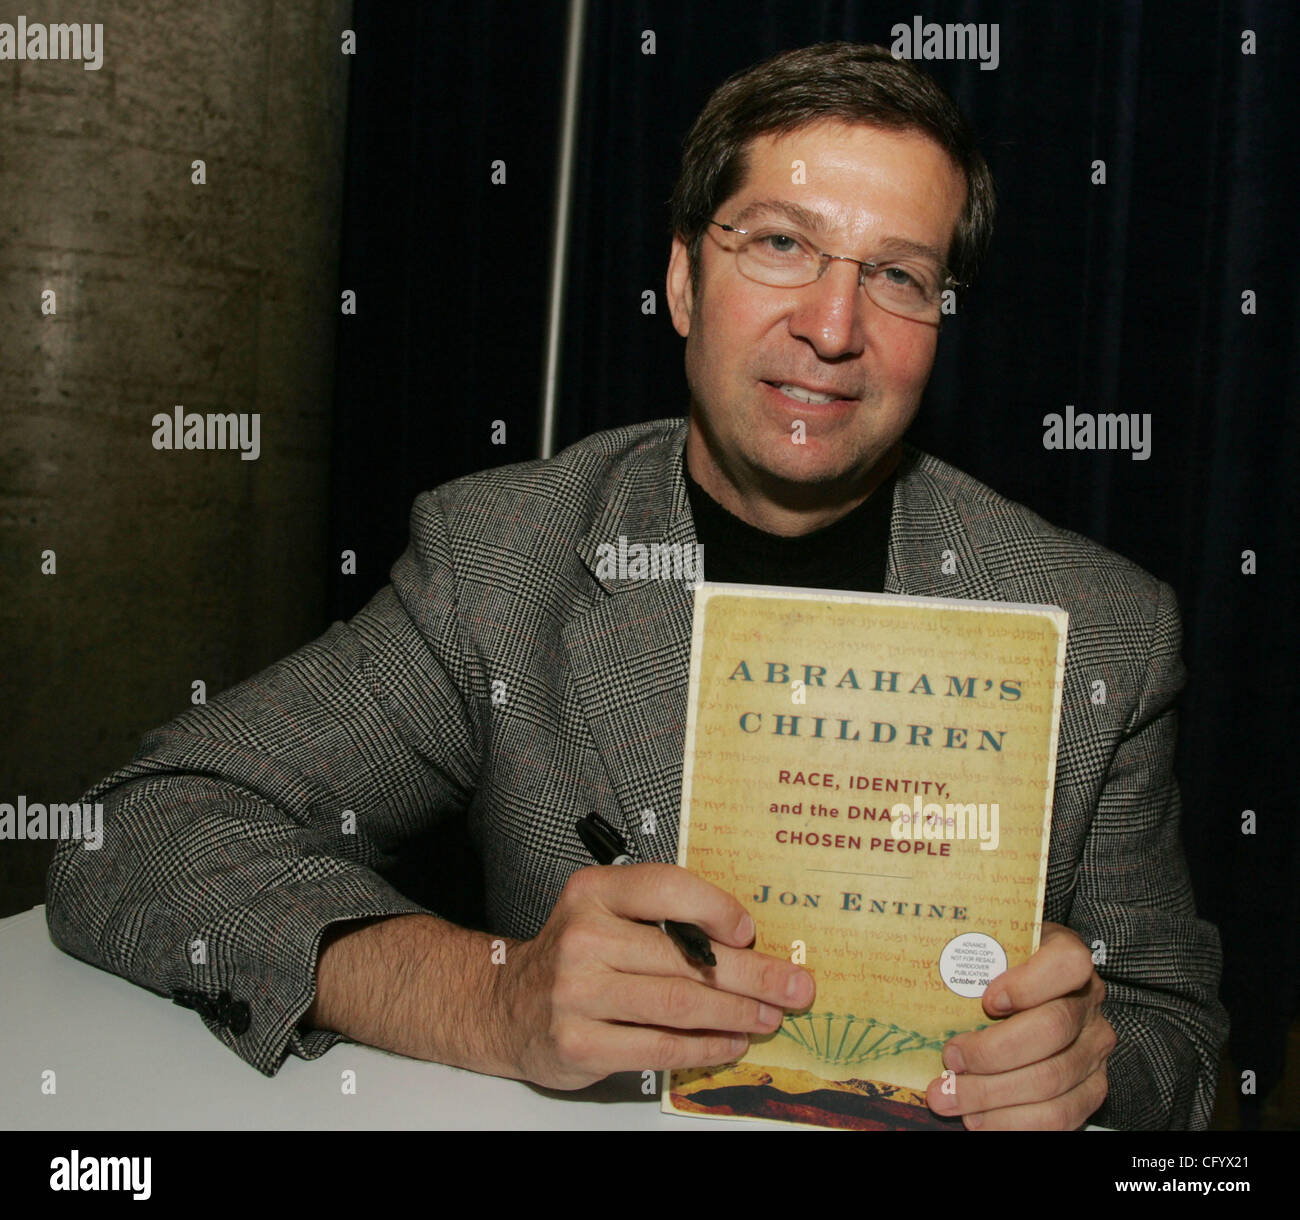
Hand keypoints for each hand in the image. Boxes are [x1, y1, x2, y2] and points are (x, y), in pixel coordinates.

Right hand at [489, 863, 815, 1090]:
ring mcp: (578, 993)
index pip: (666, 889)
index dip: (716, 908)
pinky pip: (660, 1047)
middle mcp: (583, 938)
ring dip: (737, 1014)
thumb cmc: (575, 955)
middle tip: (795, 986)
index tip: (751, 931)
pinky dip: (706, 1048)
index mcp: (593, 893)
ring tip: (770, 1017)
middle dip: (754, 975)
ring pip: (679, 1005)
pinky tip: (731, 1043)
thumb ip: (661, 916)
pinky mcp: (581, 1043)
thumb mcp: (604, 913)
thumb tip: (746, 941)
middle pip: (686, 958)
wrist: (507, 1006)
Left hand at [925, 921, 1116, 1128]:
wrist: (1032, 1000)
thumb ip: (963, 954)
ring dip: (992, 1096)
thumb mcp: (984, 949)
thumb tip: (901, 960)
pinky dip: (1013, 1123)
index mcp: (1065, 956)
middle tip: (949, 1061)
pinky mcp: (1091, 1088)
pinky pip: (1060, 1116)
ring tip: (948, 1099)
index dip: (1030, 983)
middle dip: (992, 1053)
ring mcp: (1093, 1048)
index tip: (987, 1000)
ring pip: (1052, 1080)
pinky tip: (978, 1119)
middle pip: (1052, 1029)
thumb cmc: (995, 971)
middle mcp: (1087, 1002)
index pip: (1068, 963)